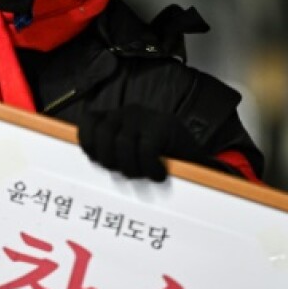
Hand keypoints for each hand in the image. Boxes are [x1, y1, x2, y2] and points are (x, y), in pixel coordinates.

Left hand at [78, 106, 203, 181]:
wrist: (199, 162)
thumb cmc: (159, 161)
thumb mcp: (129, 153)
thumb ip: (109, 151)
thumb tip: (91, 157)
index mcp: (117, 117)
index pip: (88, 122)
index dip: (90, 145)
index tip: (102, 162)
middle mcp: (129, 112)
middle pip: (102, 134)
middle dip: (110, 161)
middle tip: (128, 173)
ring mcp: (146, 117)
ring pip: (122, 144)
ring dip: (131, 168)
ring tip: (145, 175)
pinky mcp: (163, 126)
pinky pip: (146, 150)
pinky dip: (150, 168)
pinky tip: (159, 174)